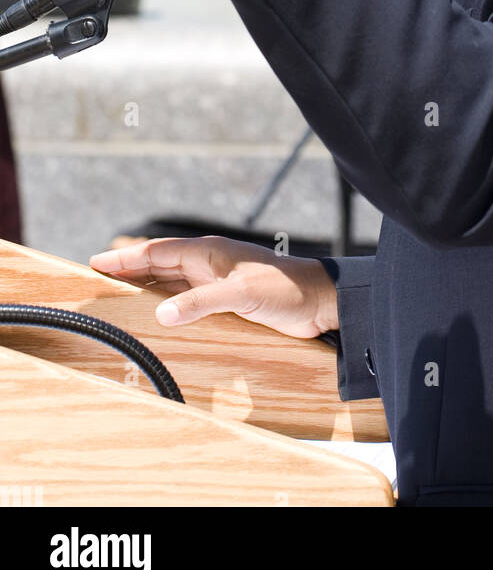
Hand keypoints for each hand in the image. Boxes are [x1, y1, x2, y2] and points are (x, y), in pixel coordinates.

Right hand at [89, 235, 338, 336]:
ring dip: (147, 288)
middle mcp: (209, 263)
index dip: (126, 258)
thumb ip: (201, 302)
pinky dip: (169, 305)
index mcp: (208, 252)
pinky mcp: (228, 300)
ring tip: (120, 296)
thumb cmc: (284, 289)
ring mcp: (217, 281)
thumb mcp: (241, 295)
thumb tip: (161, 315)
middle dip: (130, 271)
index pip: (157, 253)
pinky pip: (188, 300)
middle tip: (99, 279)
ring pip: (172, 282)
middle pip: (160, 266)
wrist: (319, 301)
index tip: (96, 262)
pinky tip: (158, 316)